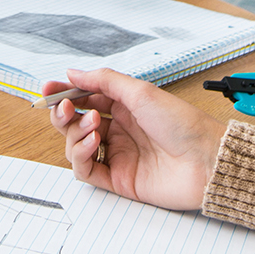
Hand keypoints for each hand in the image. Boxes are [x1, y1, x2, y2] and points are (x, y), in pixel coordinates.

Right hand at [46, 68, 223, 210]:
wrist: (205, 160)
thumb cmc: (183, 123)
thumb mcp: (141, 91)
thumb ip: (103, 81)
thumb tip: (73, 73)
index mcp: (125, 107)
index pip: (85, 99)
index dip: (65, 94)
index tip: (48, 89)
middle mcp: (119, 131)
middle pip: (75, 123)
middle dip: (63, 114)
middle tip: (64, 107)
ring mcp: (118, 155)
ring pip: (76, 146)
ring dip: (75, 133)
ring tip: (93, 125)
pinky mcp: (118, 180)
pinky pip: (86, 170)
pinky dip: (81, 155)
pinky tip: (92, 142)